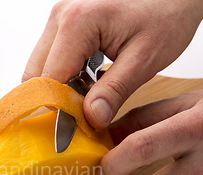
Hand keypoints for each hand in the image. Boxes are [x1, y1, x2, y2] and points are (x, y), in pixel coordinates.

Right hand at [22, 0, 202, 128]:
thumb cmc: (166, 15)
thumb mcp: (144, 59)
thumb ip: (115, 91)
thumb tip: (91, 118)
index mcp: (77, 22)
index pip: (49, 79)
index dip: (57, 109)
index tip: (72, 130)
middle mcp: (60, 16)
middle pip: (35, 74)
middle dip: (56, 99)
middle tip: (83, 114)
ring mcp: (59, 18)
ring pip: (40, 68)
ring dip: (60, 88)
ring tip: (92, 93)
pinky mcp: (63, 23)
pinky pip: (51, 58)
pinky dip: (65, 76)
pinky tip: (90, 79)